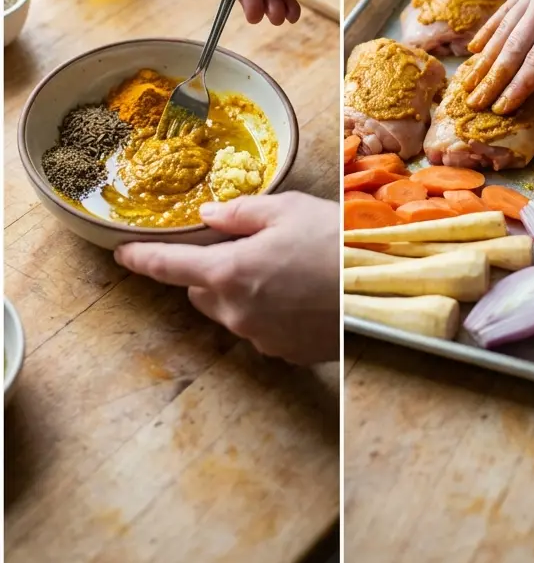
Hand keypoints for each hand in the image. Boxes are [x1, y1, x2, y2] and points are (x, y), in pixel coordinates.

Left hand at [115, 192, 339, 364]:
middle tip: (253, 249)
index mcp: (229, 272)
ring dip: (246, 292)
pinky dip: (274, 313)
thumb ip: (242, 213)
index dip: (142, 258)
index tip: (122, 253)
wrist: (382, 286)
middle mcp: (236, 312)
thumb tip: (211, 215)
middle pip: (203, 291)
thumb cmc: (337, 241)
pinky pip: (264, 329)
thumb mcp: (289, 209)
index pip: (169, 266)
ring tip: (290, 271)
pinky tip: (306, 295)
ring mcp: (261, 337)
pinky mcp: (287, 353)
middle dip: (215, 272)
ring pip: (234, 311)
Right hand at [462, 0, 533, 112]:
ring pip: (503, 30)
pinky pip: (505, 10)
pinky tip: (475, 47)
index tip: (502, 108)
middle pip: (512, 48)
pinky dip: (488, 30)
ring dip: (484, 59)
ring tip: (469, 82)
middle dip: (492, 79)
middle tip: (474, 103)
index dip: (518, 86)